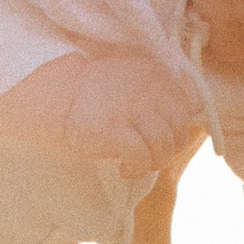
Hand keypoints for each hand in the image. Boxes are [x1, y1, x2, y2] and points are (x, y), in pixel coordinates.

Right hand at [0, 49, 204, 193]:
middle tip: (146, 157)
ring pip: (163, 146)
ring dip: (152, 163)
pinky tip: (123, 169)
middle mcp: (149, 87)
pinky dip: (136, 168)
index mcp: (157, 74)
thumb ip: (159, 99)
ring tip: (134, 164)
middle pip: (177, 131)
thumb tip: (186, 128)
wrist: (58, 95)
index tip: (156, 141)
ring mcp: (132, 106)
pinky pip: (141, 156)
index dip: (176, 132)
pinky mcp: (115, 128)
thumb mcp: (135, 86)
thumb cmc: (97, 96)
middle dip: (165, 151)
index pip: (185, 111)